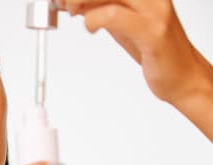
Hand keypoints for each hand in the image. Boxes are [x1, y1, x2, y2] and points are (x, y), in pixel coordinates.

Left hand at [55, 0, 212, 105]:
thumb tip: (74, 2)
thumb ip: (101, 8)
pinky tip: (91, 28)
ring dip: (80, 0)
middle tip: (64, 4)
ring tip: (73, 12)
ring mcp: (154, 10)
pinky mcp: (152, 31)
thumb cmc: (153, 48)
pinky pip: (114, 15)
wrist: (182, 74)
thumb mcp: (122, 22)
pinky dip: (94, 19)